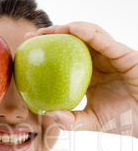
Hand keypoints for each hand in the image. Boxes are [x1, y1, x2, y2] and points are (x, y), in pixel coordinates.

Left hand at [27, 22, 137, 137]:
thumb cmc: (121, 121)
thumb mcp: (88, 122)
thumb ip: (69, 120)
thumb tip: (45, 113)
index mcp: (89, 75)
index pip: (65, 59)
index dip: (47, 52)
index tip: (27, 52)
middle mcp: (98, 62)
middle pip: (73, 42)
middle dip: (52, 35)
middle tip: (31, 37)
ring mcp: (111, 56)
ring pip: (87, 35)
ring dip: (67, 28)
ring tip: (48, 31)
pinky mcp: (123, 53)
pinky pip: (103, 39)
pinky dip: (87, 31)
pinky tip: (71, 29)